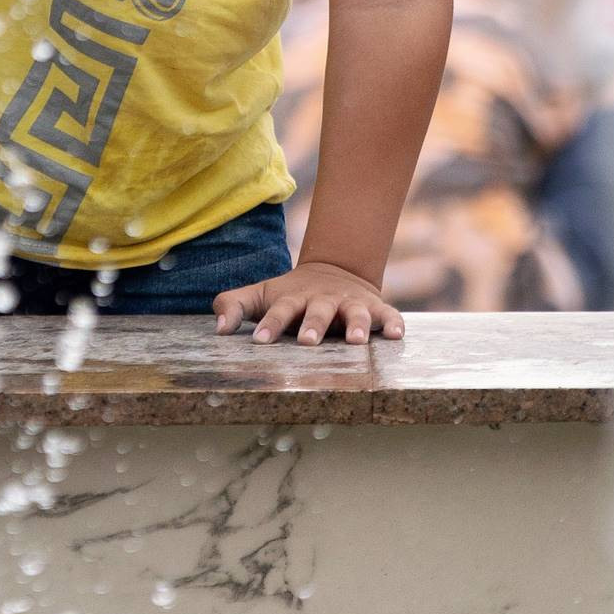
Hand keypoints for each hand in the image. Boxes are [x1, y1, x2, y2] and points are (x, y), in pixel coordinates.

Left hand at [213, 260, 403, 344]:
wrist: (335, 271)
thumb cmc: (291, 295)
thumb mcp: (261, 295)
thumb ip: (233, 305)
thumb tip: (217, 328)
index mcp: (294, 299)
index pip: (279, 311)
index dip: (269, 325)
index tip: (259, 341)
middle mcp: (323, 301)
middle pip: (318, 312)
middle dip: (313, 326)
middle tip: (307, 342)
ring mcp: (350, 304)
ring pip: (356, 314)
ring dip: (357, 326)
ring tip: (357, 342)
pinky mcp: (375, 309)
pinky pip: (388, 315)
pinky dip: (393, 323)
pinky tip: (397, 335)